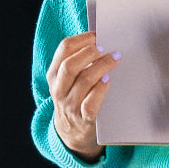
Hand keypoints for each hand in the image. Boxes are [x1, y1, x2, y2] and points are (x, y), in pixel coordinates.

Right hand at [46, 31, 117, 159]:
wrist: (71, 132)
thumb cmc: (74, 97)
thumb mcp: (67, 80)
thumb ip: (78, 62)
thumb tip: (102, 41)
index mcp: (54, 74)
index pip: (64, 49)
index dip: (82, 39)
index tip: (97, 35)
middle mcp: (59, 89)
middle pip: (70, 65)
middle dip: (89, 53)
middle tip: (105, 47)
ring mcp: (70, 105)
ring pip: (83, 82)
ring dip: (101, 67)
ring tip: (114, 59)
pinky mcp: (84, 119)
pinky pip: (91, 103)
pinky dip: (100, 90)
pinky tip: (108, 81)